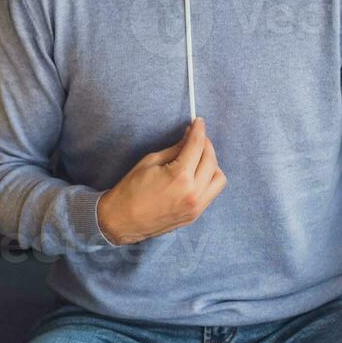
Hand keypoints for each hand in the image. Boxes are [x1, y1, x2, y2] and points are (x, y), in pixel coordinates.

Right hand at [96, 117, 226, 244]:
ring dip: (212, 164)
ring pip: (218, 178)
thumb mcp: (150, 161)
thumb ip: (174, 149)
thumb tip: (189, 137)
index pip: (197, 146)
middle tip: (197, 138)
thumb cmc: (131, 189)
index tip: (199, 122)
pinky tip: (196, 174)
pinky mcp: (195, 215)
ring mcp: (196, 206)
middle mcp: (193, 192)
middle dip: (206, 145)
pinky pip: (212, 192)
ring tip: (198, 158)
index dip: (199, 130)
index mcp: (180, 176)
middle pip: (212, 160)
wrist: (122, 220)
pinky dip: (208, 179)